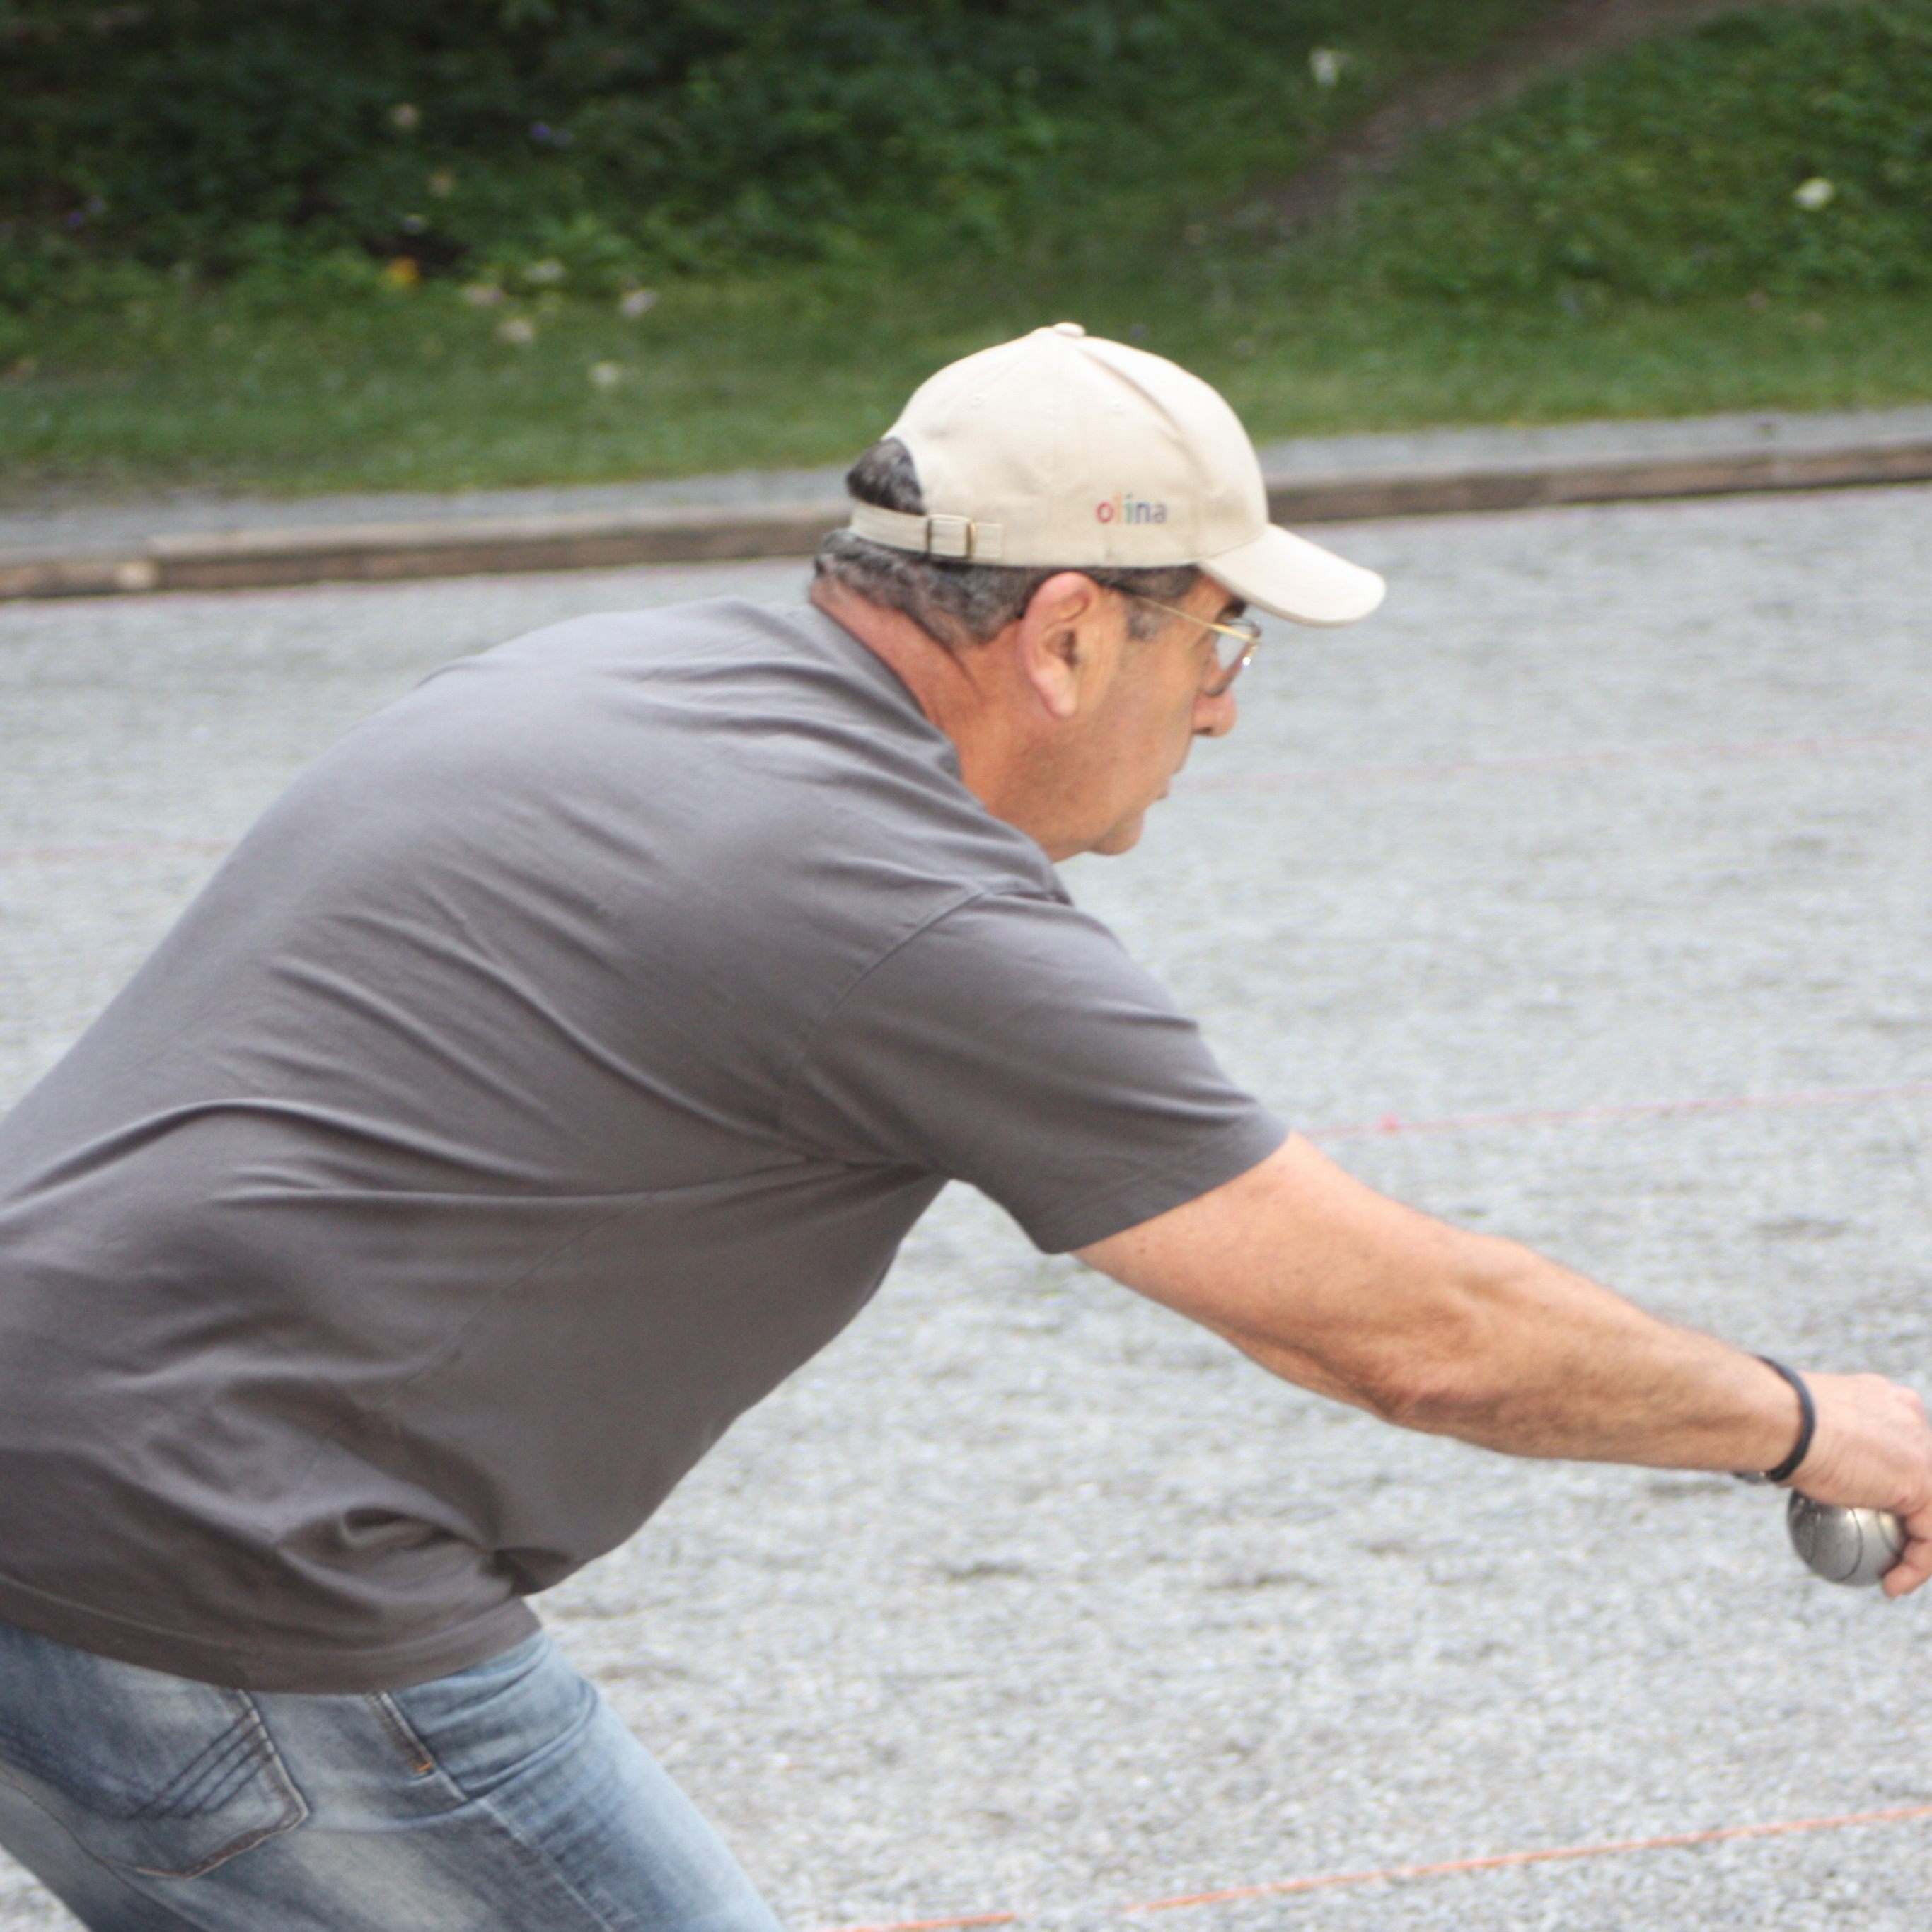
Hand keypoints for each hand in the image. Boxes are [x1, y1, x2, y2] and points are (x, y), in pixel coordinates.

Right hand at [1788, 1372, 1931, 1597]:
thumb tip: (1799, 1462)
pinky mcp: (1925, 1482)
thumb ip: (1820, 1440)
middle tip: (1889, 1538)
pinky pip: (1929, 1535)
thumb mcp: (1804, 1426)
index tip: (1871, 1504)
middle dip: (1910, 1513)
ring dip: (1918, 1546)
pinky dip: (1916, 1565)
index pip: (1902, 1445)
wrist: (1783, 1421)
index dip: (1891, 1479)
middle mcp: (1912, 1417)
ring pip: (1931, 1509)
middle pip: (1922, 1472)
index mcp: (1886, 1399)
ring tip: (1897, 1572)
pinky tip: (1893, 1583)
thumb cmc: (1776, 1419)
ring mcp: (1923, 1448)